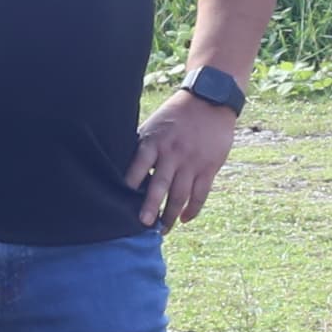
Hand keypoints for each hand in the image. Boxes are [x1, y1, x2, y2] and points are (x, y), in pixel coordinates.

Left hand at [130, 92, 240, 227]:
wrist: (210, 100)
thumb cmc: (175, 115)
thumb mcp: (153, 125)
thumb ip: (142, 147)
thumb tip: (121, 170)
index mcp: (154, 141)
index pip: (139, 165)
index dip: (131, 183)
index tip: (120, 201)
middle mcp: (173, 153)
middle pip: (161, 185)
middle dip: (151, 207)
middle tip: (143, 225)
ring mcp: (192, 161)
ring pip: (181, 195)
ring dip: (171, 215)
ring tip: (162, 231)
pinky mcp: (209, 167)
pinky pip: (200, 194)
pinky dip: (192, 210)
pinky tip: (184, 219)